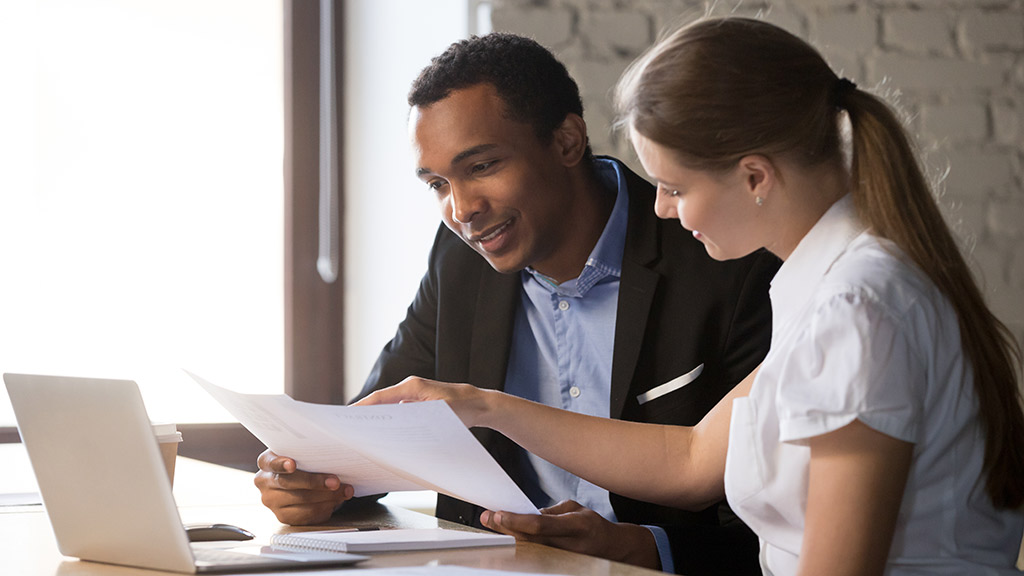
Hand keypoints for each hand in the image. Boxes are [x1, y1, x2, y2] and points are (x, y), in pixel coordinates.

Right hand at [253, 449, 353, 524]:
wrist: (302, 478)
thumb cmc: (304, 462)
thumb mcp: (302, 453)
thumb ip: (308, 452)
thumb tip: (332, 454)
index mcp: (266, 462)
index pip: (270, 462)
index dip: (281, 464)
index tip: (292, 464)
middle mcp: (265, 482)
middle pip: (288, 483)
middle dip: (315, 482)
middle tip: (335, 482)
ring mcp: (272, 501)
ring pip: (300, 500)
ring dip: (326, 496)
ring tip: (343, 491)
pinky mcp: (283, 516)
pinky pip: (305, 515)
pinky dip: (324, 508)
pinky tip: (335, 501)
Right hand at [354, 376, 491, 427]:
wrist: (479, 404)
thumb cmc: (462, 407)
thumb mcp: (440, 412)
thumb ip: (417, 415)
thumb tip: (394, 421)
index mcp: (412, 387)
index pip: (381, 397)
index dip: (363, 407)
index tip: (347, 416)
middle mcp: (410, 389)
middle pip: (381, 402)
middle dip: (366, 415)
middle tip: (350, 430)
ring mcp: (413, 397)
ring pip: (389, 409)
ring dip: (378, 421)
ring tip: (363, 436)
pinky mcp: (418, 404)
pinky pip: (399, 414)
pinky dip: (391, 423)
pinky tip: (387, 438)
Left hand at [481, 500, 660, 569]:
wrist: (612, 549)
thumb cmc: (592, 525)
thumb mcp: (575, 509)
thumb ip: (551, 512)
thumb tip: (527, 515)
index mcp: (575, 526)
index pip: (540, 525)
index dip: (517, 520)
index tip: (499, 513)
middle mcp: (568, 545)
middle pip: (530, 539)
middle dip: (505, 528)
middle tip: (486, 518)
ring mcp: (563, 559)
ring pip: (529, 550)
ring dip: (508, 539)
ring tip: (492, 528)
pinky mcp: (559, 566)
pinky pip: (534, 557)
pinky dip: (519, 548)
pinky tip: (506, 540)